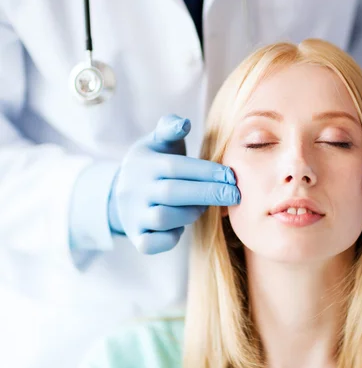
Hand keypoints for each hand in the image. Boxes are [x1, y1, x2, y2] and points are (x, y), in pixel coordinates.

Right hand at [108, 114, 239, 253]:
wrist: (121, 194)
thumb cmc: (153, 164)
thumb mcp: (157, 143)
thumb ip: (169, 128)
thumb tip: (184, 123)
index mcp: (143, 164)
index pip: (176, 167)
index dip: (206, 171)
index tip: (231, 176)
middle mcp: (134, 190)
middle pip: (172, 193)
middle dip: (208, 193)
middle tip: (235, 195)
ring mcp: (133, 215)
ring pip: (163, 218)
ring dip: (191, 213)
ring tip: (206, 207)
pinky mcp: (136, 238)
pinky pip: (152, 244)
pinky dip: (170, 238)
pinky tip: (183, 226)